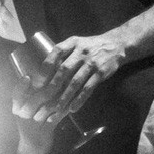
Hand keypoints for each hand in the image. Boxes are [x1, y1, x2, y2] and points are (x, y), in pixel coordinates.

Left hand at [12, 28, 127, 124]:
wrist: (116, 45)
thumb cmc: (90, 47)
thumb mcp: (76, 43)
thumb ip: (62, 54)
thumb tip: (43, 71)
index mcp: (72, 43)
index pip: (56, 52)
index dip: (46, 66)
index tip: (37, 82)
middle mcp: (81, 51)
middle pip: (63, 70)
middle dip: (52, 87)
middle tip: (42, 102)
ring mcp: (92, 62)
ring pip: (75, 82)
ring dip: (64, 98)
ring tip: (55, 111)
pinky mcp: (101, 73)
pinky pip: (88, 88)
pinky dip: (80, 99)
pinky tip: (72, 109)